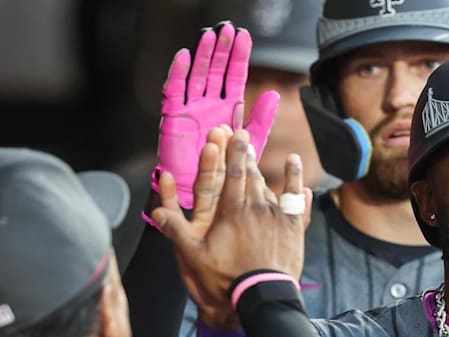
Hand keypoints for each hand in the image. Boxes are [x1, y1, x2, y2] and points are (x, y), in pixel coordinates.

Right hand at [151, 23, 280, 209]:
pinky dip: (178, 74)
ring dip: (202, 56)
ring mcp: (190, 110)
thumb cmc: (225, 172)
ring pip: (196, 77)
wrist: (202, 195)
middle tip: (227, 29)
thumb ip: (260, 120)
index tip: (244, 37)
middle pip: (214, 72)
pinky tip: (185, 57)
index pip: (233, 77)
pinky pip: (175, 93)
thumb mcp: (249, 144)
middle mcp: (207, 106)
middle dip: (220, 50)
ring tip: (209, 36)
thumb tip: (274, 94)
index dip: (238, 57)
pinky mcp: (174, 119)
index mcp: (226, 109)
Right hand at [153, 128, 311, 328]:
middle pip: (250, 175)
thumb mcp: (194, 257)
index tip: (232, 133)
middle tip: (241, 136)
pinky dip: (296, 180)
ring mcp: (277, 217)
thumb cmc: (226, 279)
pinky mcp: (293, 228)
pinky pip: (296, 199)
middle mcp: (256, 207)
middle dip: (244, 154)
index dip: (232, 152)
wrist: (263, 297)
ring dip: (262, 168)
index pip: (232, 173)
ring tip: (255, 154)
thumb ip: (175, 231)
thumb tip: (154, 212)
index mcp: (232, 211)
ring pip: (269, 185)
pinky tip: (295, 163)